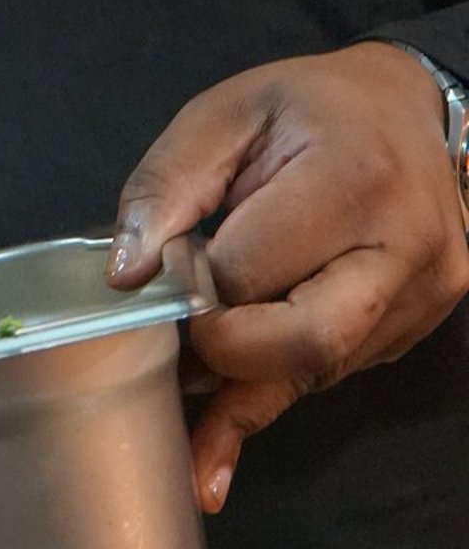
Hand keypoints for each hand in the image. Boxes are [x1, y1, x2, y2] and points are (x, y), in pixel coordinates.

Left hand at [110, 43, 468, 512]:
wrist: (406, 112)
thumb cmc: (309, 109)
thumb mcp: (223, 115)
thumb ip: (165, 186)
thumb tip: (127, 276)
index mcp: (354, 179)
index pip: (251, 274)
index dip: (191, 291)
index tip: (159, 282)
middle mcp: (404, 249)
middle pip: (304, 346)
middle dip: (223, 355)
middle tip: (179, 337)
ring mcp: (421, 297)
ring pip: (316, 374)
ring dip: (242, 384)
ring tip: (190, 384)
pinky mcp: (417, 328)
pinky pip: (331, 374)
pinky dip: (270, 388)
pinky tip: (217, 439)